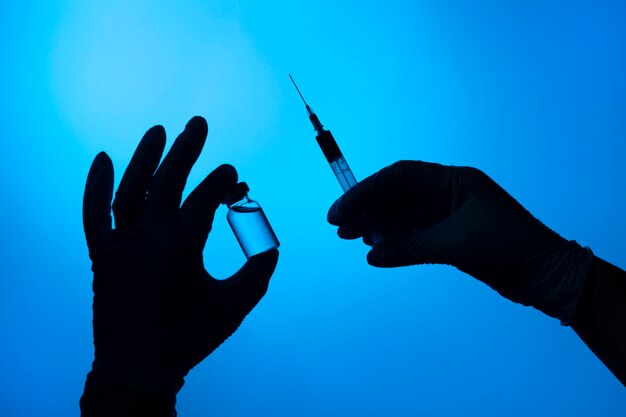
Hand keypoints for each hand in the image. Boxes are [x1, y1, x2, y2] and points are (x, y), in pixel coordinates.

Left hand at [82, 117, 278, 404]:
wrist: (138, 363)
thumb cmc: (189, 335)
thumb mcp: (234, 306)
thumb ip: (258, 273)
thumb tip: (272, 247)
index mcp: (181, 247)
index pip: (204, 199)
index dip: (222, 182)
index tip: (235, 178)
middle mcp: (148, 237)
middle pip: (167, 181)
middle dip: (186, 150)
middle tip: (197, 123)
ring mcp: (121, 243)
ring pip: (130, 189)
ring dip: (145, 157)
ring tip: (159, 130)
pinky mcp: (102, 254)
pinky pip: (93, 214)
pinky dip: (94, 186)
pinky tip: (101, 159)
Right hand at [327, 160, 591, 322]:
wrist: (546, 275)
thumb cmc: (509, 248)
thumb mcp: (457, 244)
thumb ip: (411, 247)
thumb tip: (372, 253)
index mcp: (454, 181)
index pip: (401, 177)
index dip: (366, 190)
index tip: (342, 210)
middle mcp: (448, 193)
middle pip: (397, 194)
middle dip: (367, 208)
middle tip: (339, 227)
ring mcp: (448, 215)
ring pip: (402, 215)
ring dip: (377, 225)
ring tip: (351, 237)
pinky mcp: (449, 236)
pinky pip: (412, 234)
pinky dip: (394, 242)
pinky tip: (376, 250)